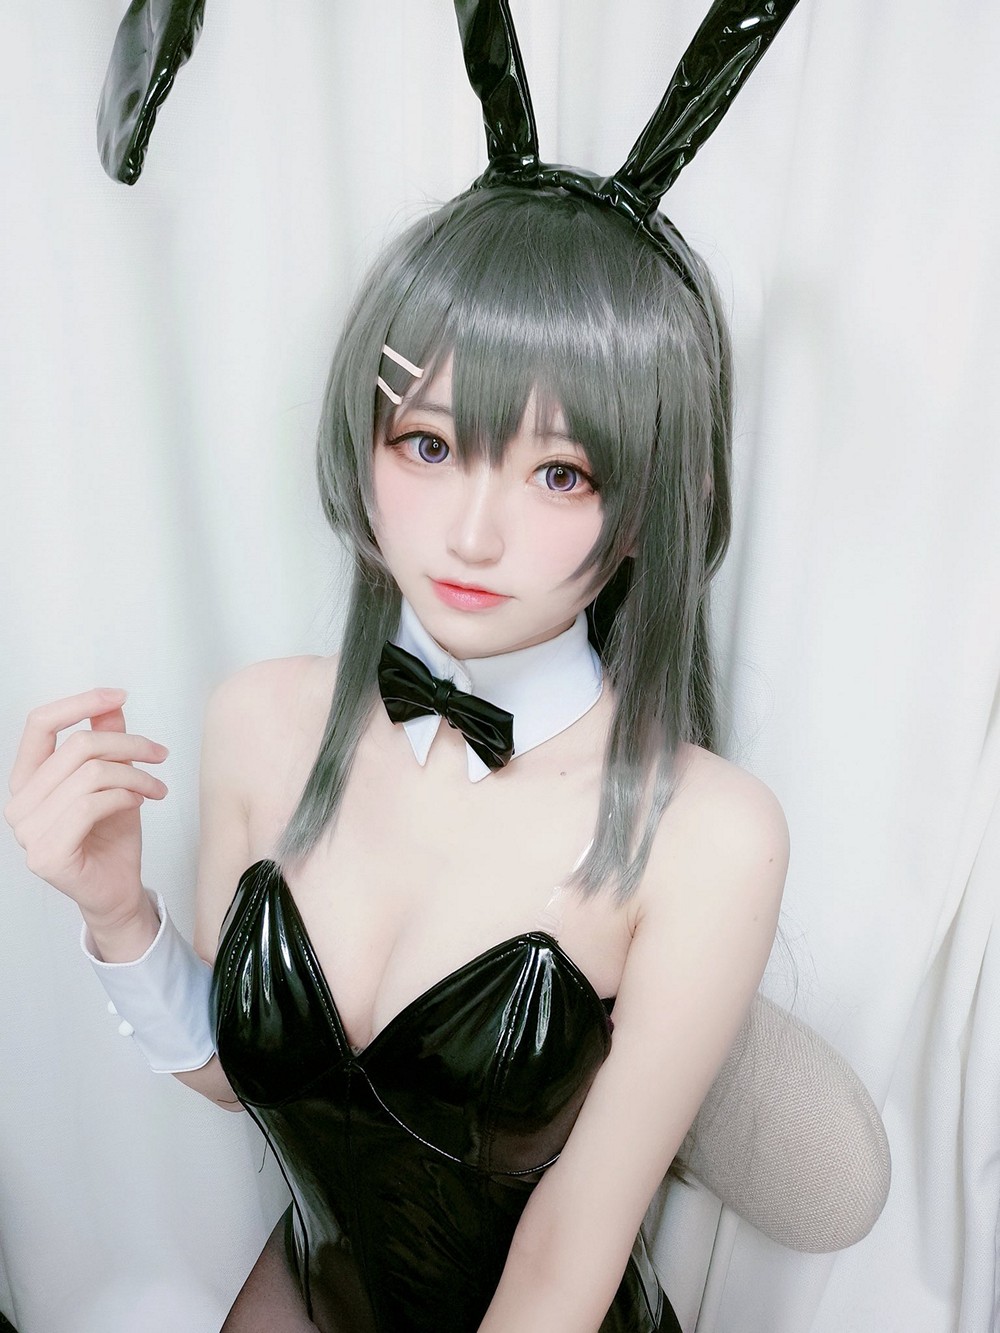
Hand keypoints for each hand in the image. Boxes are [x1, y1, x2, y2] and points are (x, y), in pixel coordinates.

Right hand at [4, 688, 168, 931]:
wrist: (118, 888)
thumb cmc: (111, 836)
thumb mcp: (114, 778)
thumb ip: (106, 742)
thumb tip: (111, 704)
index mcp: (27, 779)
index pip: (39, 724)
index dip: (80, 703)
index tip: (118, 695)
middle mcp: (19, 803)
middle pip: (78, 747)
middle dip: (129, 745)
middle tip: (159, 754)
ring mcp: (27, 831)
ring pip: (91, 775)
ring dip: (136, 776)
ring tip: (155, 787)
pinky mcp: (47, 853)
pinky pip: (92, 805)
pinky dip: (126, 797)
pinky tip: (139, 803)